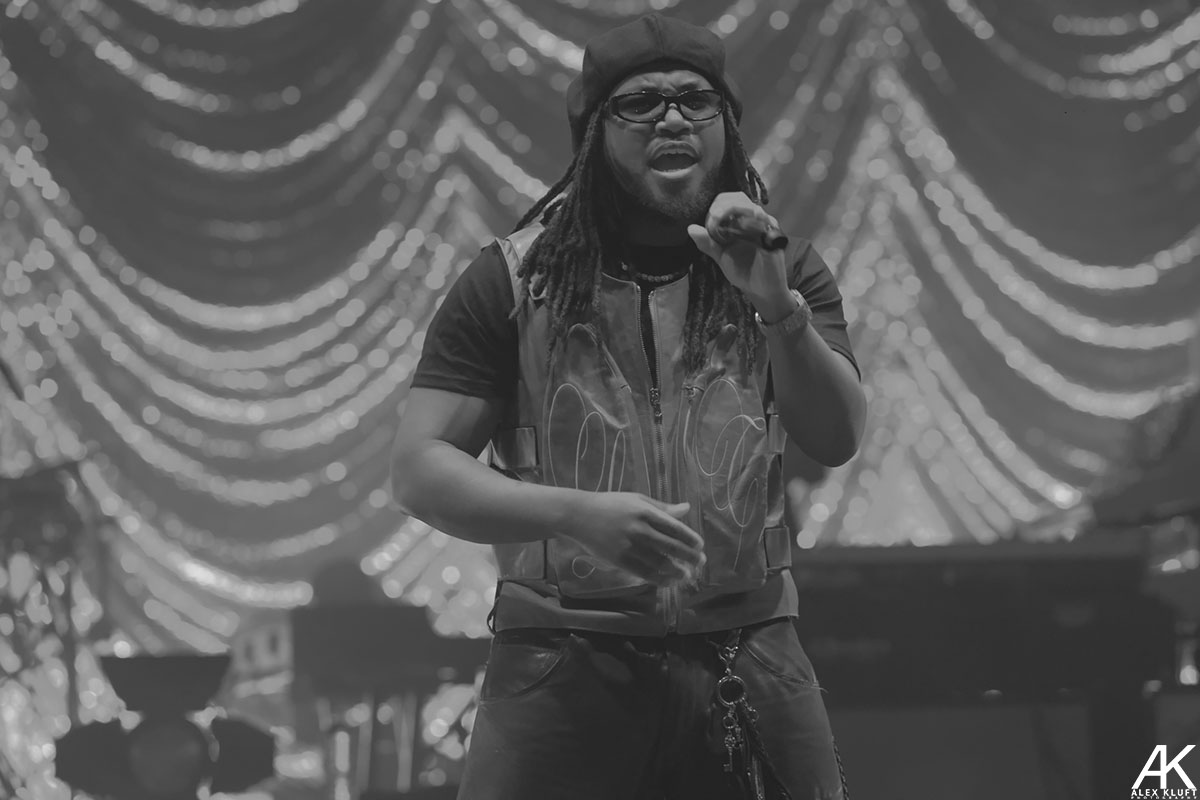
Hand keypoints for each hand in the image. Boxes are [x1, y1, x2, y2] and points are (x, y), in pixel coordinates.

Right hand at [560, 492, 704, 584]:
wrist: (580, 515)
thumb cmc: (611, 505)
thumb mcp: (637, 500)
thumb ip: (662, 507)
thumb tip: (686, 508)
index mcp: (646, 512)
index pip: (675, 528)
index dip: (691, 539)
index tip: (700, 546)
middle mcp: (639, 529)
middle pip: (672, 547)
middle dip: (690, 557)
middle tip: (701, 562)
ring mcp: (629, 546)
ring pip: (660, 563)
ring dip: (677, 571)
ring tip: (687, 575)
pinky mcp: (620, 560)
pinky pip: (644, 573)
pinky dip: (659, 579)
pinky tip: (668, 581)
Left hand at [687, 192, 790, 314]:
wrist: (760, 289)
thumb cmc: (743, 271)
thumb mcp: (721, 256)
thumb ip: (707, 243)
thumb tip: (690, 229)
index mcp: (739, 222)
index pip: (727, 200)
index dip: (716, 206)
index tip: (710, 221)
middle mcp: (753, 220)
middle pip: (738, 198)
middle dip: (724, 206)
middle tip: (715, 217)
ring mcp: (765, 227)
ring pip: (750, 207)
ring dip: (734, 210)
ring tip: (721, 219)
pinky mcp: (774, 237)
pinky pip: (764, 223)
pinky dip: (752, 222)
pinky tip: (742, 226)